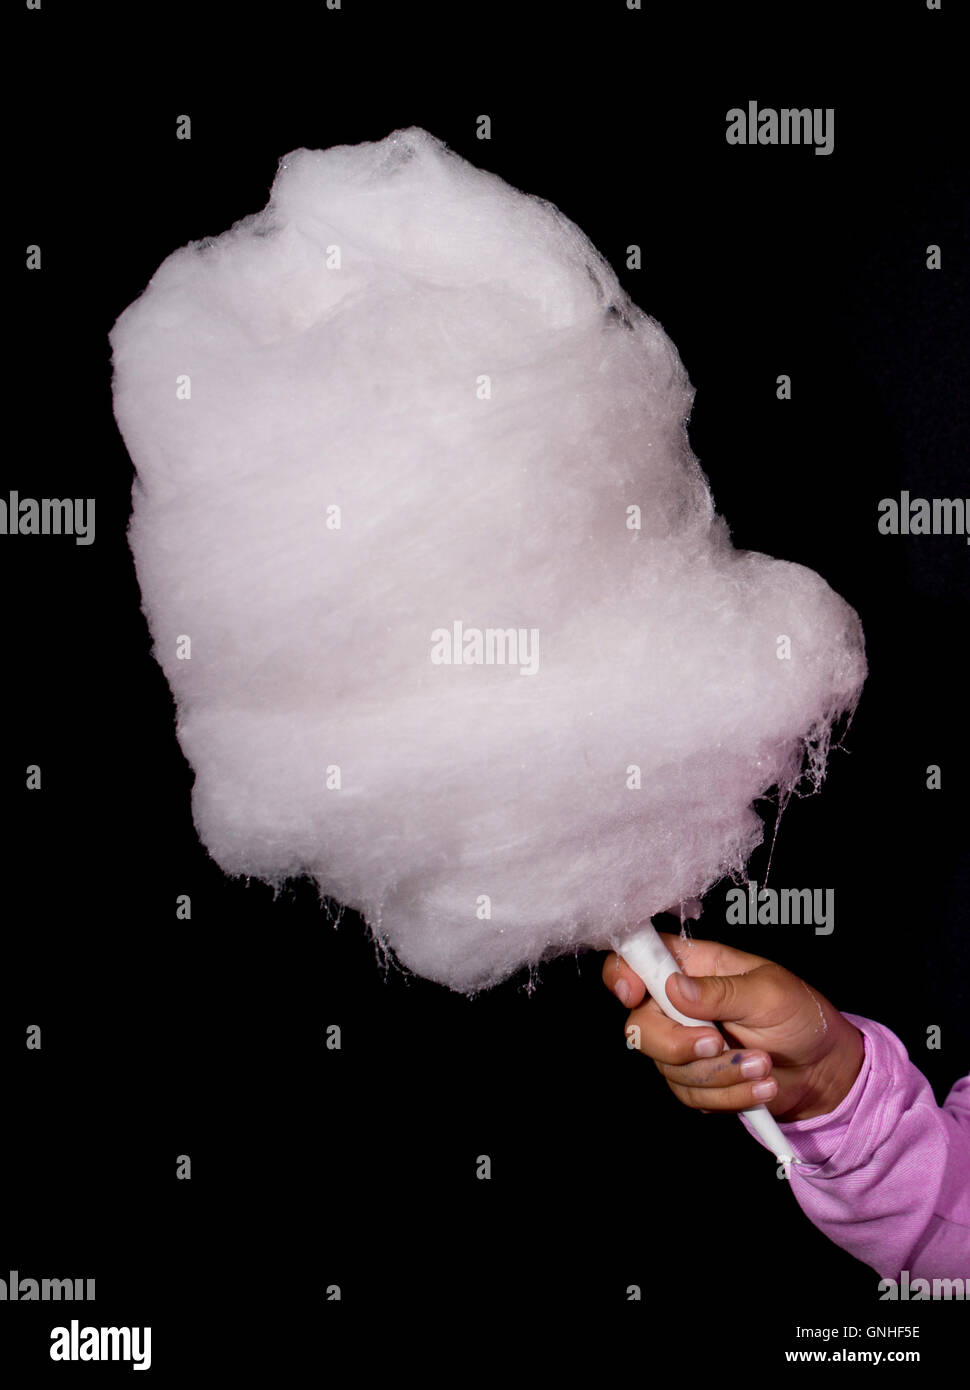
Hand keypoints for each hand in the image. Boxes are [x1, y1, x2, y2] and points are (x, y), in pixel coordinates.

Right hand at [602, 934, 864, 1122]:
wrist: (824, 1069)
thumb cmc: (800, 1016)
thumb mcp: (770, 993)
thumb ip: (721, 991)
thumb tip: (675, 988)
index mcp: (692, 966)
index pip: (636, 959)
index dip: (621, 974)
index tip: (633, 995)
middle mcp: (678, 1004)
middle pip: (640, 1025)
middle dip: (678, 1043)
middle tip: (719, 1043)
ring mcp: (684, 1044)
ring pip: (667, 1067)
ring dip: (720, 1073)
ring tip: (763, 1067)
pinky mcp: (696, 1081)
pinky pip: (690, 1095)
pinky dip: (728, 1095)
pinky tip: (761, 1087)